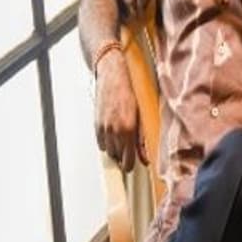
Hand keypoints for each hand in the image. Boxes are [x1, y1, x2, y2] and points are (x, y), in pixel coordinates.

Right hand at [94, 51, 146, 172]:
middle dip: (123, 155)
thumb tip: (145, 157)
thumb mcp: (141, 116)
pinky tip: (112, 133)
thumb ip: (143, 139)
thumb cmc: (130, 92)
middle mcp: (114, 131)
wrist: (113, 76)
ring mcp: (104, 128)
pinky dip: (106, 141)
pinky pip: (100, 142)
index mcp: (128, 130)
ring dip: (115, 148)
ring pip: (108, 150)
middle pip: (117, 156)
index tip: (132, 164)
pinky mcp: (96, 124)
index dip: (130, 164)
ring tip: (121, 139)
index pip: (127, 160)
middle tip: (128, 148)